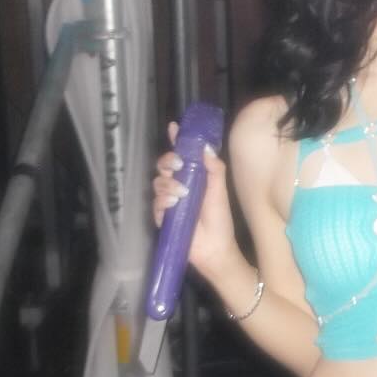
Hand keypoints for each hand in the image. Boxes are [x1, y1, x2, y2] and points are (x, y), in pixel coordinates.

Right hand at [151, 121, 237, 277]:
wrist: (215, 248)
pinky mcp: (163, 216)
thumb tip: (206, 147)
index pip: (183, 154)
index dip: (177, 140)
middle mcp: (180, 185)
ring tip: (183, 194)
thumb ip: (214, 169)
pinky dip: (164, 200)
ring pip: (158, 182)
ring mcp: (170, 200)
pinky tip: (174, 203)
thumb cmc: (220, 220)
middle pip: (164, 165)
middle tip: (179, 164)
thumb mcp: (220, 191)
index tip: (175, 127)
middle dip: (168, 161)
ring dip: (168, 184)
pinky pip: (156, 202)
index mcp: (194, 177)